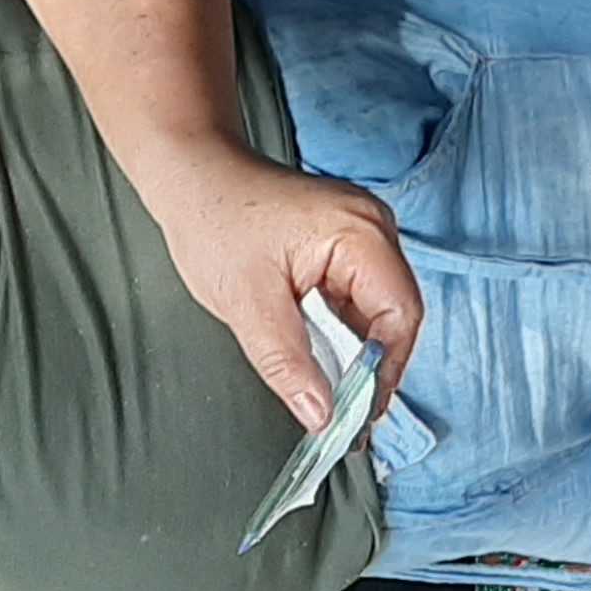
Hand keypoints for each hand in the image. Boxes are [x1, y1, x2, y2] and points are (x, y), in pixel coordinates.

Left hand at [142, 140, 424, 427]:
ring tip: (333, 391)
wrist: (191, 176)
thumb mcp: (247, 305)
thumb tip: (322, 414)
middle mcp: (372, 228)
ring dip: (356, 352)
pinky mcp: (346, 246)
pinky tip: (323, 357)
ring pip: (378, 311)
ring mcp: (362, 235)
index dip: (384, 371)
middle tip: (349, 413)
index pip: (398, 315)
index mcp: (359, 233)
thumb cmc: (213, 218)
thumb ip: (288, 364)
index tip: (361, 411)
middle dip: (372, 367)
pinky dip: (343, 333)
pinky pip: (358, 300)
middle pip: (395, 315)